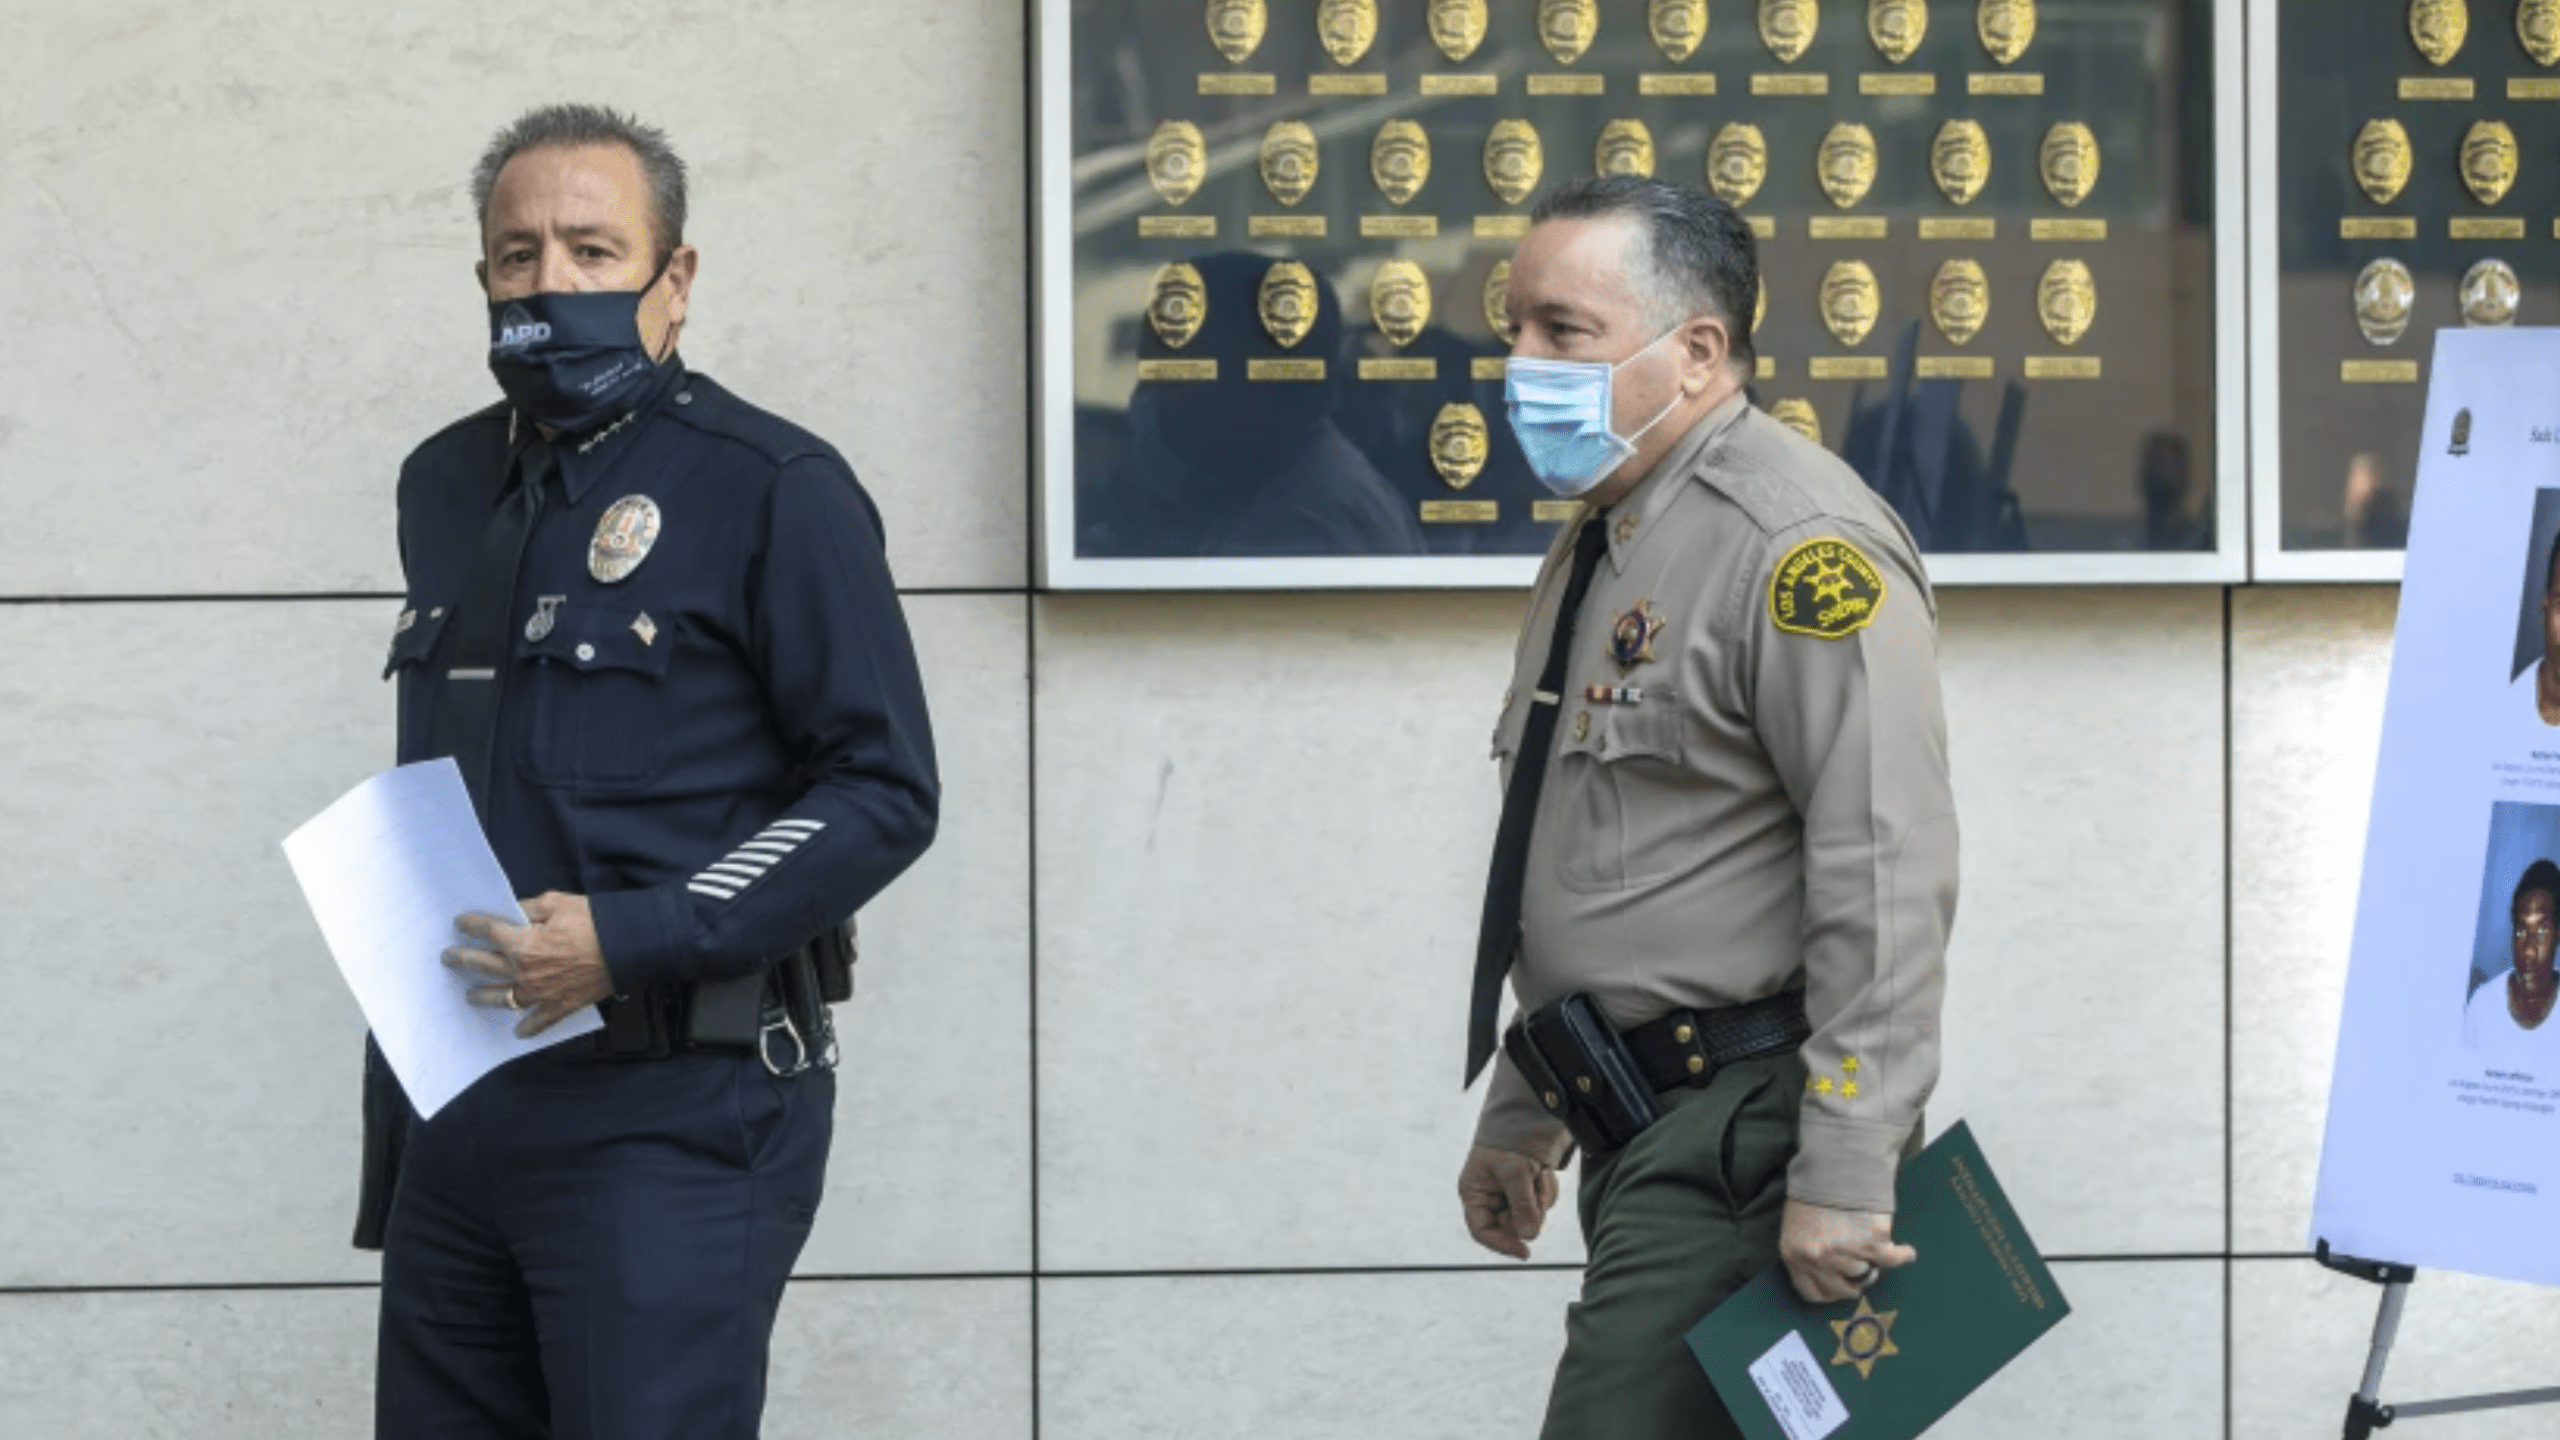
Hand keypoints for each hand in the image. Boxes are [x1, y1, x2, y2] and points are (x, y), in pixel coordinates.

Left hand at [442, 892, 615, 1037]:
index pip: (487, 931)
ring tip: (470, 995)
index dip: (470, 925)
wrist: (626, 947)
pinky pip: (538, 1022)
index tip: (462, 923)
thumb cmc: (594, 922)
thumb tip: (513, 912)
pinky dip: (528, 1028)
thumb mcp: (557, 902)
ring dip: (482, 996)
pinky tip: (518, 1031)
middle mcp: (524, 971)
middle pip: (484, 965)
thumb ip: (528, 908)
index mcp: (521, 943)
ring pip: (502, 998)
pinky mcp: (560, 1006)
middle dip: (462, 959)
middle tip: (449, 958)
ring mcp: (540, 993)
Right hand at [1458, 1145, 1559, 1260]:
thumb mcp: (1515, 1173)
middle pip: (1511, 1227)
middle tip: (1538, 1192)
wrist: (1526, 1115)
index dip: (1501, 1244)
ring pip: (1530, 1217)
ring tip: (1540, 1174)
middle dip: (1529, 1213)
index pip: (1482, 1230)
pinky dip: (1546, 1191)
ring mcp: (1510, 1195)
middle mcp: (1490, 1198)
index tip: (1525, 1252)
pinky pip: (1541, 1204)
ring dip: (1540, 1199)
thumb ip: (1522, 1206)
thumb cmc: (1509, 1142)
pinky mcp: (1528, 1190)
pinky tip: (1544, 1172)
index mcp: (1475, 1193)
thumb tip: (1530, 1237)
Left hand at [1779, 1199, 1915, 1303]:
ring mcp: (1845, 1254)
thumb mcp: (1797, 1223)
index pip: (1811, 1292)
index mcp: (1795, 1255)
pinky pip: (1892, 1260)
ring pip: (1866, 1274)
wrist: (1835, 1163)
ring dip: (1872, 1263)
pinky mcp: (1872, 1244)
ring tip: (1874, 1248)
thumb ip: (1807, 1251)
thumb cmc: (1815, 1190)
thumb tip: (1828, 1273)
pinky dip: (1902, 1255)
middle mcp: (1819, 1259)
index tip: (1839, 1289)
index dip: (1829, 1293)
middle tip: (1861, 1269)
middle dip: (1853, 1281)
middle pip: (1842, 1289)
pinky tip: (1906, 1252)